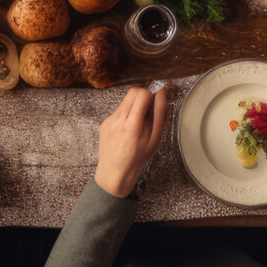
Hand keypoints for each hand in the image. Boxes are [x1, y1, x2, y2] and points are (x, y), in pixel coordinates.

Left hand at [93, 84, 170, 198]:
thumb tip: (162, 93)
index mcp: (132, 125)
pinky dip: (127, 114)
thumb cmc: (137, 159)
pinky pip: (118, 111)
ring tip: (139, 123)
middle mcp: (117, 120)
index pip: (141, 93)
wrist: (114, 174)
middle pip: (132, 92)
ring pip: (125, 100)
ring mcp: (108, 121)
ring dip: (135, 105)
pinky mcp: (104, 123)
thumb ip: (159, 114)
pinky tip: (128, 130)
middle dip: (144, 96)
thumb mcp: (155, 140)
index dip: (152, 94)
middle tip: (150, 110)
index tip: (157, 100)